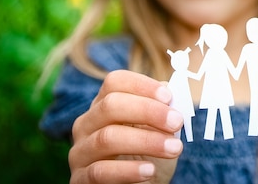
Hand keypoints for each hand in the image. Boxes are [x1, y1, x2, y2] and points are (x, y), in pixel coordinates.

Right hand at [69, 70, 183, 183]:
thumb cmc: (148, 155)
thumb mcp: (159, 130)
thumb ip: (162, 109)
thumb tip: (169, 89)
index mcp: (104, 105)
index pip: (115, 82)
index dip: (142, 86)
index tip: (169, 97)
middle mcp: (86, 124)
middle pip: (110, 105)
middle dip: (148, 111)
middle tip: (177, 121)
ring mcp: (80, 152)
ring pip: (107, 138)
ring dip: (146, 141)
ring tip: (174, 148)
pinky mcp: (80, 179)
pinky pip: (100, 171)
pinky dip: (128, 170)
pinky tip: (150, 170)